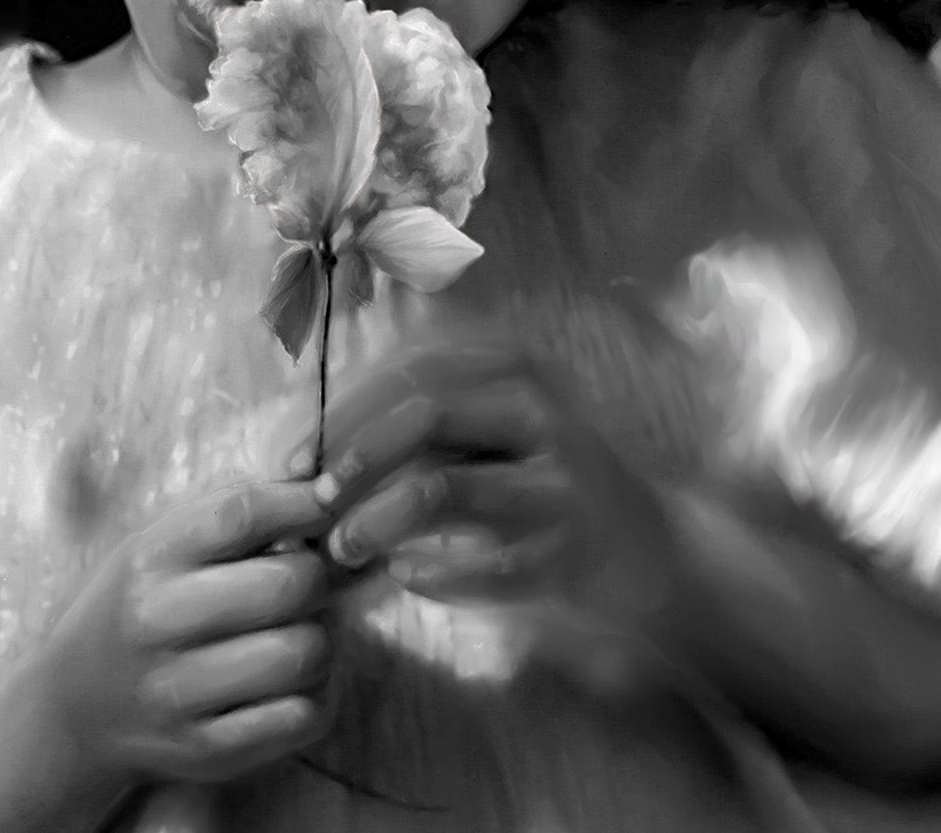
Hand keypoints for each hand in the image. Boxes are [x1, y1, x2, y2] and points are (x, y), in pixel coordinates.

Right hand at [22, 480, 336, 798]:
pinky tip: (295, 683)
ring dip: (323, 638)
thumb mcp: (162, 543)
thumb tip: (324, 487)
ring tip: (302, 632)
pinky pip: (301, 718)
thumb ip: (235, 510)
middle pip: (288, 584)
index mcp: (151, 559)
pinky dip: (317, 696)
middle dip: (320, 576)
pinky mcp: (204, 752)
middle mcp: (159, 624)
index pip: (244, 513)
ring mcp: (179, 695)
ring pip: (304, 653)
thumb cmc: (139, 606)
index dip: (303, 503)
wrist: (72, 709)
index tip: (326, 506)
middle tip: (311, 580)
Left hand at [304, 338, 682, 673]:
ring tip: (344, 550)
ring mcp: (557, 477)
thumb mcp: (493, 422)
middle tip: (308, 501)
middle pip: (421, 411)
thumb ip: (420, 416)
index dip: (341, 406)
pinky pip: (469, 564)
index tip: (289, 451)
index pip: (408, 365)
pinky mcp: (566, 547)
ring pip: (437, 488)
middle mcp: (539, 406)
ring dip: (374, 522)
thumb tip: (311, 437)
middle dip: (350, 457)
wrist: (651, 551)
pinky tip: (409, 577)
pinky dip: (428, 574)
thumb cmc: (545, 481)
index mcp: (515, 364)